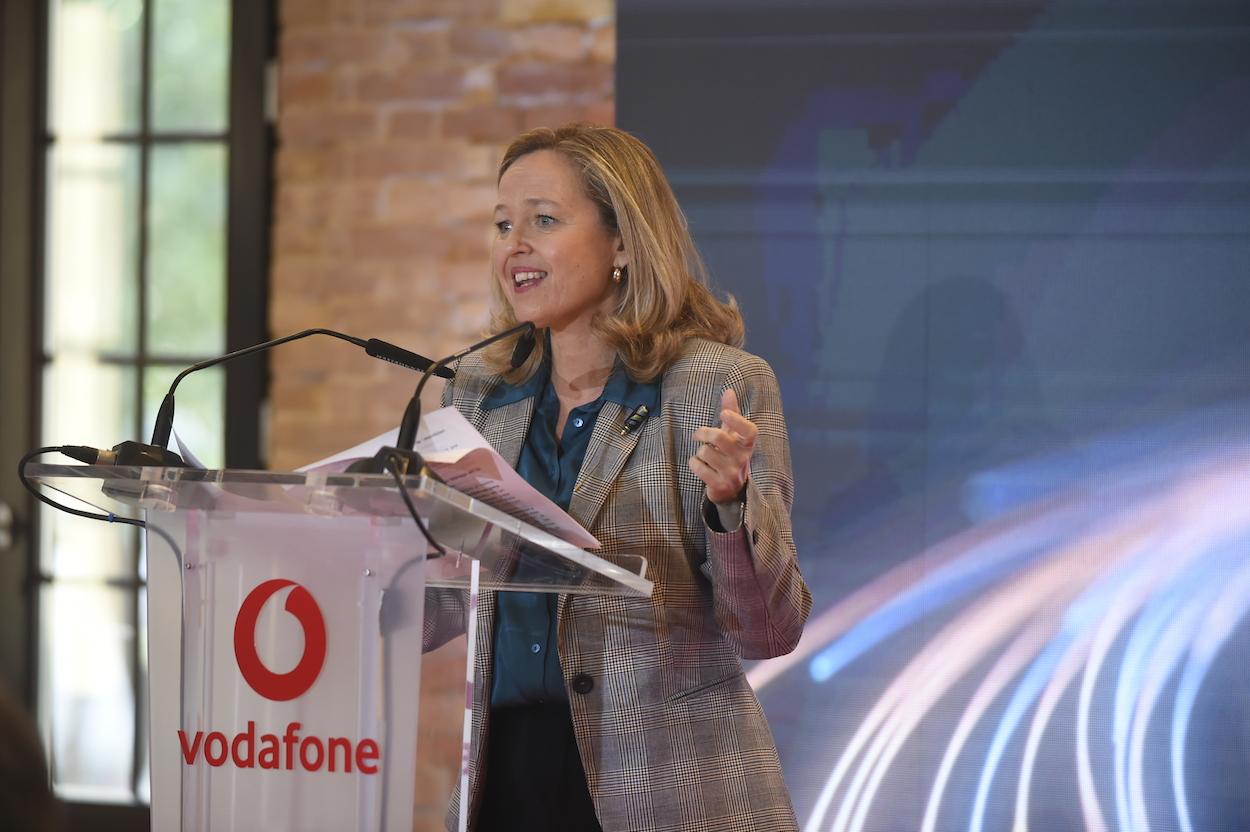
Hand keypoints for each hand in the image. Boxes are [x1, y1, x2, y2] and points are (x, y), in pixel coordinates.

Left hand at [689, 388, 757, 504]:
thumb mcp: (733, 435)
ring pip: (704, 452)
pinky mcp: (719, 485)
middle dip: (702, 433)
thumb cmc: (730, 455)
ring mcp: (732, 473)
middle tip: (698, 435)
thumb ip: (732, 413)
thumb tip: (729, 391)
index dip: (737, 420)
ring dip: (699, 452)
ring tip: (705, 456)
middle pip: (718, 437)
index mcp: (747, 444)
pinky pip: (698, 467)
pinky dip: (694, 464)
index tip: (723, 414)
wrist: (732, 489)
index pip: (749, 431)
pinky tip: (700, 466)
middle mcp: (742, 459)